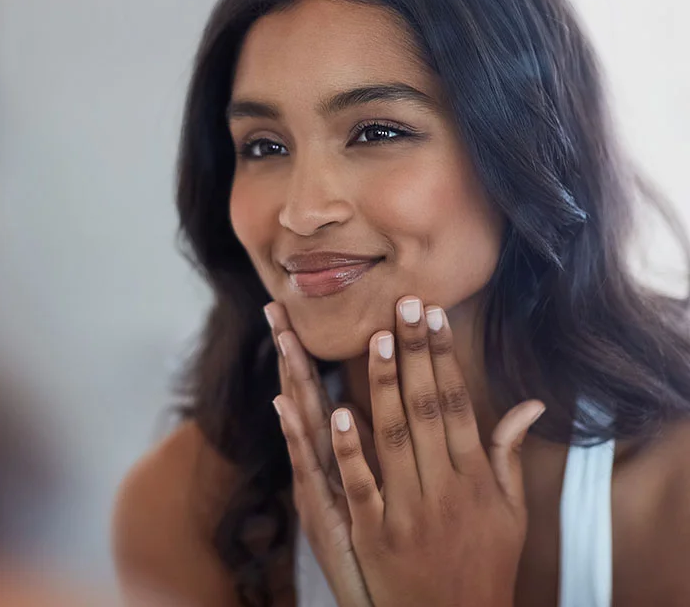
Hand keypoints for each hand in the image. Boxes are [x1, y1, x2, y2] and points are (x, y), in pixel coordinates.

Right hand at [266, 302, 373, 606]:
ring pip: (304, 426)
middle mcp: (319, 469)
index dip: (305, 355)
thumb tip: (352, 410)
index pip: (318, 395)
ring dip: (296, 381)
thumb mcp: (370, 499)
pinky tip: (302, 408)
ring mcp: (319, 490)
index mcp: (333, 460)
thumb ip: (367, 452)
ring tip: (284, 339)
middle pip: (303, 400)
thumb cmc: (380, 554)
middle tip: (276, 308)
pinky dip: (312, 440)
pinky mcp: (327, 515)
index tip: (292, 315)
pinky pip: (318, 471)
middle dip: (291, 353)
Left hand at [272, 296, 544, 606]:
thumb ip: (508, 455)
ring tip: (377, 339)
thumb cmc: (485, 564)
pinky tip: (338, 411)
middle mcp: (445, 489)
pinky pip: (361, 486)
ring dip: (385, 387)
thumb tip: (529, 405)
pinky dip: (349, 449)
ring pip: (394, 439)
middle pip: (426, 410)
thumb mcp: (511, 513)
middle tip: (403, 304)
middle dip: (415, 354)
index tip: (433, 316)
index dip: (444, 358)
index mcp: (476, 478)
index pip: (457, 404)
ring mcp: (409, 512)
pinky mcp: (375, 536)